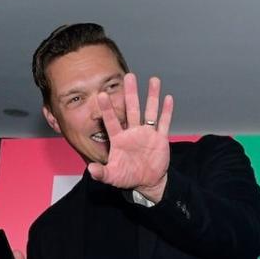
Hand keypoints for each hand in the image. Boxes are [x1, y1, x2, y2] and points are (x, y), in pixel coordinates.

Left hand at [87, 73, 173, 201]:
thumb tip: (91, 169)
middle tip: (129, 76)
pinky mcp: (160, 139)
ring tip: (153, 80)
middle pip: (132, 109)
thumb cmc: (127, 177)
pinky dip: (167, 111)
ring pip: (150, 112)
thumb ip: (101, 173)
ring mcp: (147, 134)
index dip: (107, 108)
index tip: (102, 94)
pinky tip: (168, 98)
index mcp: (119, 139)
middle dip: (131, 93)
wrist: (147, 182)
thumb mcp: (112, 177)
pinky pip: (164, 123)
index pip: (111, 121)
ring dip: (152, 96)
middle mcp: (132, 132)